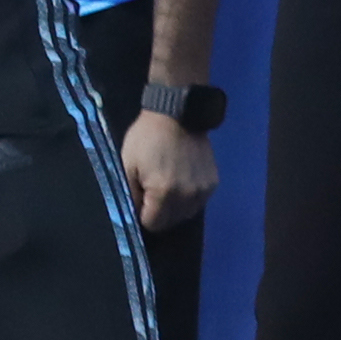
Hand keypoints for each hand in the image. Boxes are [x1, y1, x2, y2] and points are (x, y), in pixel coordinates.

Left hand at [123, 107, 217, 229]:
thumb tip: (133, 215)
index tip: (139, 198)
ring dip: (173, 208)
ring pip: (185, 215)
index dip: (141, 214)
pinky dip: (187, 198)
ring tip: (165, 184)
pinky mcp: (213, 184)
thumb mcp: (127, 164)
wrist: (176, 114)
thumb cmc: (146, 138)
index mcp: (164, 193)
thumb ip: (130, 194)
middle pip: (170, 222)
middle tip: (150, 189)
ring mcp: (203, 191)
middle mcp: (187, 197)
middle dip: (157, 212)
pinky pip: (197, 203)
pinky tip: (180, 181)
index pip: (153, 224)